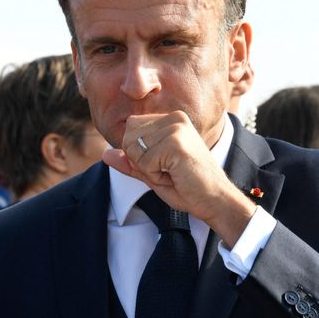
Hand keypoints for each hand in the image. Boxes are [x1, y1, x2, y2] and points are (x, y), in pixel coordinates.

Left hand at [103, 111, 254, 247]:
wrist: (214, 200)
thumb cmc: (186, 187)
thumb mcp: (152, 174)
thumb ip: (130, 162)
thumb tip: (104, 154)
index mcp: (170, 119)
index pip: (130, 129)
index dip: (138, 154)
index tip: (163, 164)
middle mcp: (173, 118)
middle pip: (128, 138)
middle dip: (141, 162)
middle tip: (167, 170)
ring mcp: (176, 128)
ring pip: (134, 150)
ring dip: (149, 170)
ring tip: (172, 172)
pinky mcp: (176, 142)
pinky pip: (144, 162)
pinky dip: (155, 175)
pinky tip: (175, 175)